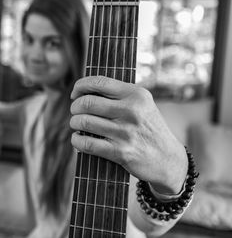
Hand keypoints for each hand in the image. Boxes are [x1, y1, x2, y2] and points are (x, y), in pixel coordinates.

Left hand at [69, 76, 187, 194]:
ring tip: (76, 124)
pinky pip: (87, 143)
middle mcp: (131, 111)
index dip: (80, 86)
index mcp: (136, 95)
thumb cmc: (148, 128)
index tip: (75, 93)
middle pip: (87, 102)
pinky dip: (77, 140)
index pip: (99, 82)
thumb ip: (119, 95)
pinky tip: (77, 138)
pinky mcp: (120, 152)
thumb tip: (85, 89)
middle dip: (75, 107)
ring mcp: (125, 132)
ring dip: (74, 123)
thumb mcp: (142, 104)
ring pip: (84, 122)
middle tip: (75, 111)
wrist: (168, 159)